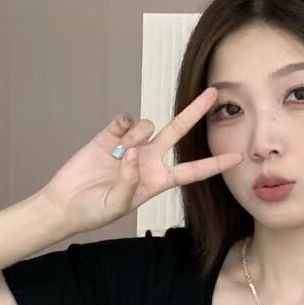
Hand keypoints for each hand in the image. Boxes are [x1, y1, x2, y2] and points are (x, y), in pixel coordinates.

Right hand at [41, 87, 243, 233]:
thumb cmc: (94, 212)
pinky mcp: (111, 135)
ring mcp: (131, 145)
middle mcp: (149, 160)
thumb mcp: (118, 206)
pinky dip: (122, 127)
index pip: (193, 171)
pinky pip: (126, 119)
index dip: (214, 164)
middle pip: (178, 132)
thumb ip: (130, 183)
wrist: (65, 203)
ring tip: (117, 155)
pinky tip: (112, 140)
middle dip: (196, 112)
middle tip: (214, 93)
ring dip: (137, 136)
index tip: (237, 158)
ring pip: (148, 125)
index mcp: (158, 181)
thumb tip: (133, 154)